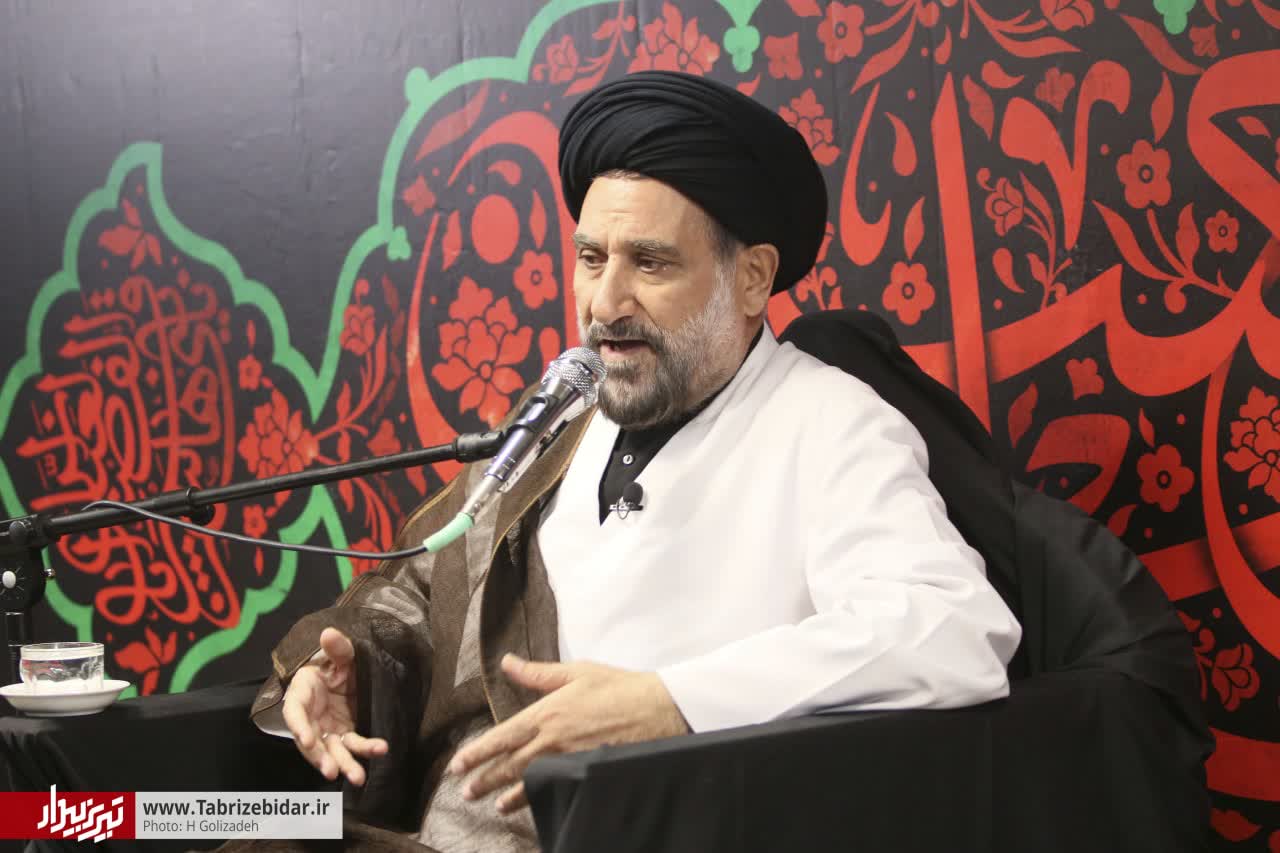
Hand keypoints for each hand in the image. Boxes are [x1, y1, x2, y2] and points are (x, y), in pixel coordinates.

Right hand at [281, 626, 387, 784]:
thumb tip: (329, 633)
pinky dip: (362, 751)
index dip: (298, 726)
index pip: (294, 713)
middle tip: (332, 771)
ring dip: (344, 764)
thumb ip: (336, 647)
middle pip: (312, 741)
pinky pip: (352, 745)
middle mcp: (311, 717)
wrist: (347, 670)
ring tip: (358, 777)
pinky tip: (377, 753)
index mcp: (302, 693)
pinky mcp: (344, 733)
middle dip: (321, 758)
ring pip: (332, 750)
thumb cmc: (336, 661)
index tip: (306, 739)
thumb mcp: (340, 652)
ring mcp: (327, 728)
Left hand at [448, 654, 689, 812]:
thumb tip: (507, 662)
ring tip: (493, 804)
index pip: (502, 737)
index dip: (477, 752)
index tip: (457, 764)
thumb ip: (537, 673)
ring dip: (508, 794)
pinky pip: (556, 788)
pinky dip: (540, 797)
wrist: (658, 709)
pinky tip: (533, 803)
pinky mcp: (585, 772)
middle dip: (485, 779)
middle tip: (466, 791)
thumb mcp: (576, 672)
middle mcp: (553, 740)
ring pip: (530, 781)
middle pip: (510, 764)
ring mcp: (569, 760)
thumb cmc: (619, 687)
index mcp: (547, 713)